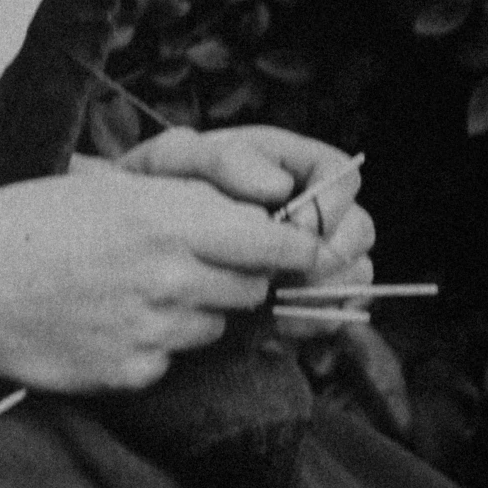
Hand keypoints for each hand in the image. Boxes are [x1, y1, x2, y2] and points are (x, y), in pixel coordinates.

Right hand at [0, 165, 321, 395]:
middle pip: (250, 286)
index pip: (273, 242)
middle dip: (239, 274)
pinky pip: (174, 359)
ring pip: (215, 325)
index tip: (305, 248)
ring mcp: (151, 331)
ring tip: (137, 288)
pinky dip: (157, 344)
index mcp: (164, 220)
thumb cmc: (27, 222)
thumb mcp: (106, 189)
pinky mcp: (132, 372)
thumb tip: (246, 218)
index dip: (296, 246)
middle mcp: (168, 277)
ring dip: (197, 310)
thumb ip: (181, 205)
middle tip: (194, 260)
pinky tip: (110, 321)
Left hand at [117, 126, 374, 320]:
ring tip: (276, 305)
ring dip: (323, 295)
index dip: (329, 205)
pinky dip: (312, 325)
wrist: (127, 247)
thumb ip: (220, 159)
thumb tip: (278, 185)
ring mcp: (306, 256)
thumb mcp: (172, 163)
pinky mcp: (296, 298)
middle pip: (360, 231)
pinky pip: (333, 316)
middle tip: (290, 276)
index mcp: (286, 163)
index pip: (343, 175)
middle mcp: (306, 209)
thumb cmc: (150, 192)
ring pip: (355, 277)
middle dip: (334, 258)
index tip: (296, 227)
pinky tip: (274, 327)